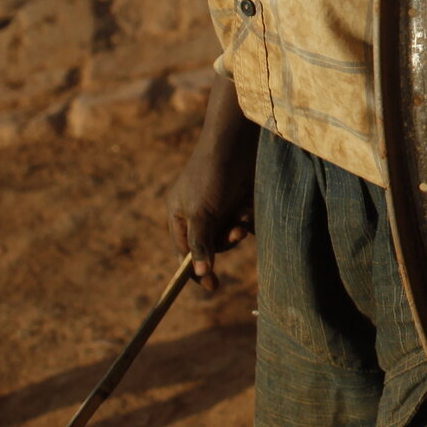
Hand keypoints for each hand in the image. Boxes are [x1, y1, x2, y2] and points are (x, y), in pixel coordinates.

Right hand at [165, 94, 256, 290]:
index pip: (184, 250)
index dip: (196, 268)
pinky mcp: (238, 198)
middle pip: (210, 244)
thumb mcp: (202, 213)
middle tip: (235, 231)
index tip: (212, 285)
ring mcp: (218, 205)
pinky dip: (247, 218)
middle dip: (224, 241)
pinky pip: (243, 221)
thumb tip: (199, 273)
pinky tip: (249, 205)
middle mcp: (197, 211)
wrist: (239, 142)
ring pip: (229, 233)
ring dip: (237, 229)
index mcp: (178, 213)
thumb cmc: (213, 175)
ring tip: (242, 216)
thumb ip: (200, 243)